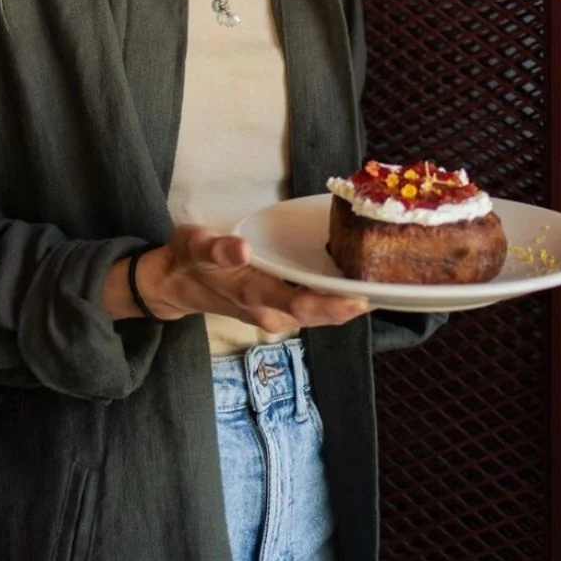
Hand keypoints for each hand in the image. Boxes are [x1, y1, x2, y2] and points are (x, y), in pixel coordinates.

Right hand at [133, 224, 370, 330]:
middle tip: (387, 285)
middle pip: (319, 315)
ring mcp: (273, 315)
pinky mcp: (275, 310)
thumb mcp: (195, 245)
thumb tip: (242, 249)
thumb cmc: (187, 258)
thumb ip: (217, 248)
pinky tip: (351, 286)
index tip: (365, 296)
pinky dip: (333, 301)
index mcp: (253, 294)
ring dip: (346, 304)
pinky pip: (311, 310)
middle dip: (352, 305)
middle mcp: (268, 312)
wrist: (172, 283)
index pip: (301, 305)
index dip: (335, 304)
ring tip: (378, 283)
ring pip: (318, 315)